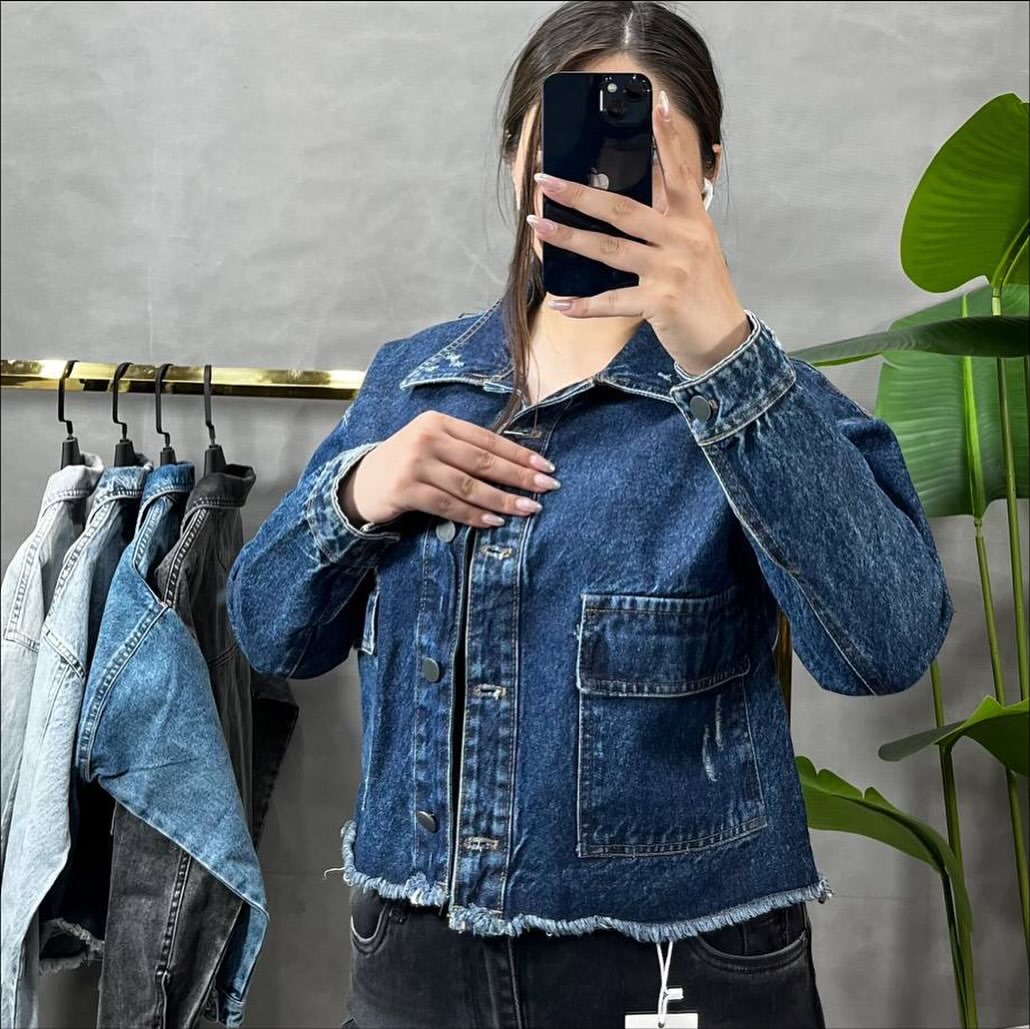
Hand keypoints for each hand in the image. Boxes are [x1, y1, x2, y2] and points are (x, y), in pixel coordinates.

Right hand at [339, 410, 561, 529]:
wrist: (362, 482)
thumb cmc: (407, 464)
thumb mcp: (433, 446)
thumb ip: (465, 449)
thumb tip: (516, 465)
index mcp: (439, 422)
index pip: (488, 439)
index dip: (519, 453)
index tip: (546, 466)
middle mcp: (427, 438)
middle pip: (482, 461)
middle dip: (519, 476)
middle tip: (546, 487)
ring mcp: (414, 464)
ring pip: (468, 485)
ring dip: (501, 500)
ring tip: (528, 509)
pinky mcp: (405, 489)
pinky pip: (448, 505)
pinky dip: (473, 515)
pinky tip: (494, 522)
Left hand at [526, 88, 751, 374]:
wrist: (723, 340)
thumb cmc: (702, 290)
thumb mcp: (695, 246)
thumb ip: (671, 218)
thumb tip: (641, 190)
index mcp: (692, 220)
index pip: (679, 170)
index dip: (667, 136)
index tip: (655, 102)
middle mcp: (683, 239)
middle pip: (624, 208)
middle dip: (580, 193)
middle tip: (546, 180)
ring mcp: (671, 271)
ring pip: (610, 250)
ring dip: (570, 238)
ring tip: (539, 226)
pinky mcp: (660, 303)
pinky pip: (612, 302)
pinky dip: (584, 305)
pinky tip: (560, 302)